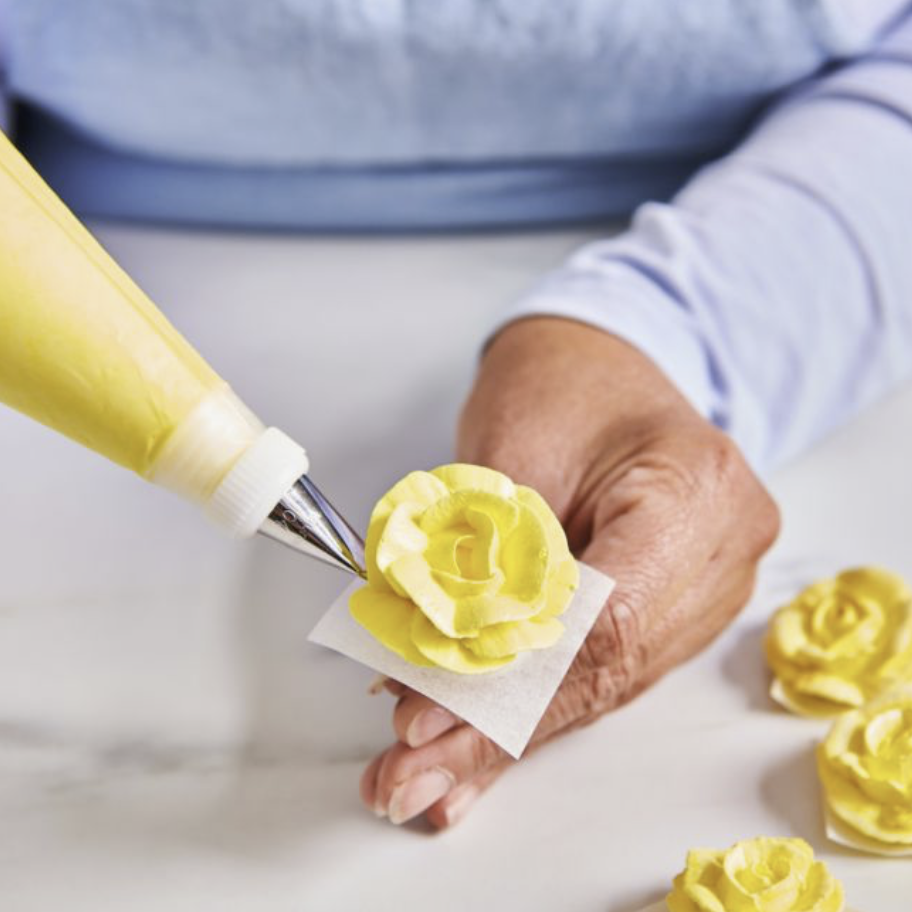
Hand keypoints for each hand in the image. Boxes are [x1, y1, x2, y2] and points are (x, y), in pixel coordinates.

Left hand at [361, 317, 779, 827]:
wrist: (602, 363)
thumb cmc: (559, 383)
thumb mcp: (505, 452)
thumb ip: (477, 563)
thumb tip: (423, 670)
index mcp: (696, 487)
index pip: (607, 620)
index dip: (512, 684)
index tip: (425, 720)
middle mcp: (726, 547)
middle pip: (608, 668)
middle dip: (500, 727)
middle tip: (410, 774)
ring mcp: (715, 583)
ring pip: (605, 684)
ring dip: (512, 730)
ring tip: (429, 773)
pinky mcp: (682, 603)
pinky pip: (607, 668)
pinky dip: (537, 704)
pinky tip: (481, 748)